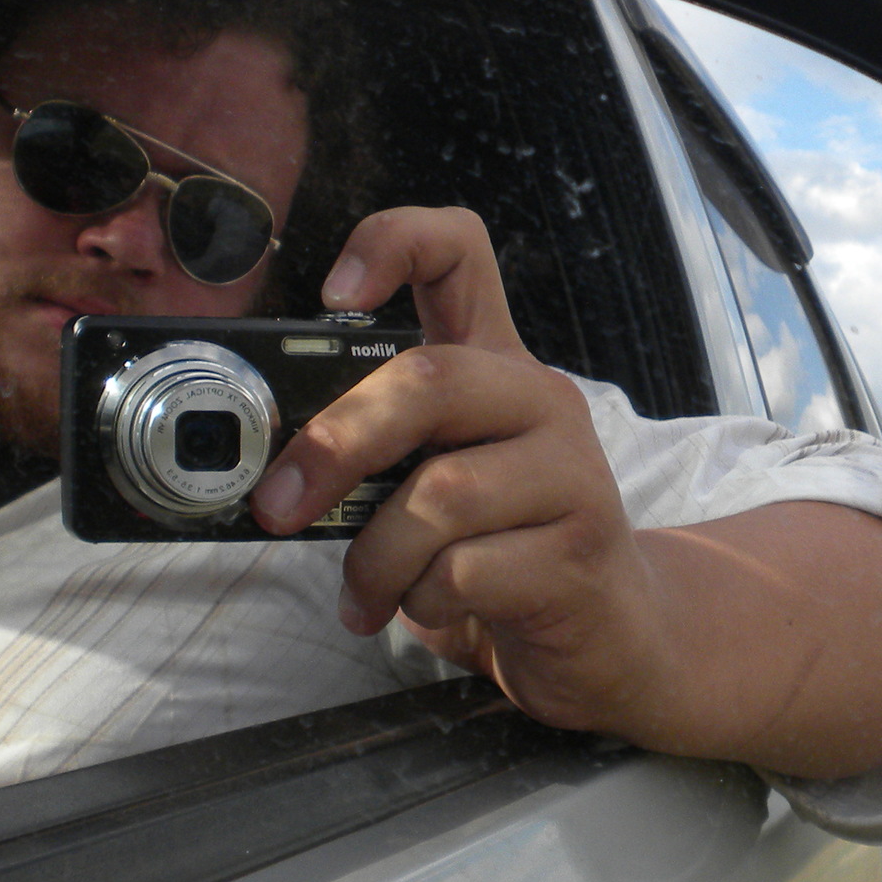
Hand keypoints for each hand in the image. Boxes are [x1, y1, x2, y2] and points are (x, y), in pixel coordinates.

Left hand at [249, 206, 881, 778]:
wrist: (609, 636)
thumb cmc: (500, 551)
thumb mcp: (437, 480)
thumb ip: (375, 453)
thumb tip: (272, 469)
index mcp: (496, 366)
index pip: (458, 251)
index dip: (391, 245)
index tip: (334, 296)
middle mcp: (541, 402)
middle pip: (429, 380)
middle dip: (334, 447)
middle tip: (280, 506)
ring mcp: (571, 476)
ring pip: (439, 496)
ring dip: (375, 559)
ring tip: (364, 596)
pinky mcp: (579, 555)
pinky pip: (464, 571)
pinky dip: (421, 600)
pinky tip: (430, 609)